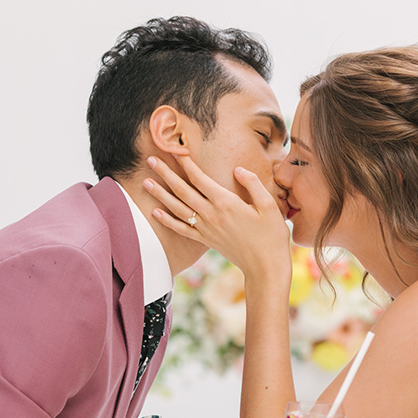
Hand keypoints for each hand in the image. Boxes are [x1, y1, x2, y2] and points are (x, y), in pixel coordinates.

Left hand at [144, 154, 291, 283]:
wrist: (265, 267)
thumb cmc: (272, 236)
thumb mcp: (269, 206)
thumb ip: (253, 184)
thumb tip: (237, 169)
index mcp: (226, 203)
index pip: (200, 179)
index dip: (186, 163)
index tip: (176, 150)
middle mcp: (212, 215)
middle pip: (183, 190)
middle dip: (166, 174)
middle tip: (151, 159)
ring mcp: (207, 229)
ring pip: (178, 209)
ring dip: (160, 194)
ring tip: (146, 182)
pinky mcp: (206, 241)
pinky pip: (182, 229)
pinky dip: (167, 221)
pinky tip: (155, 212)